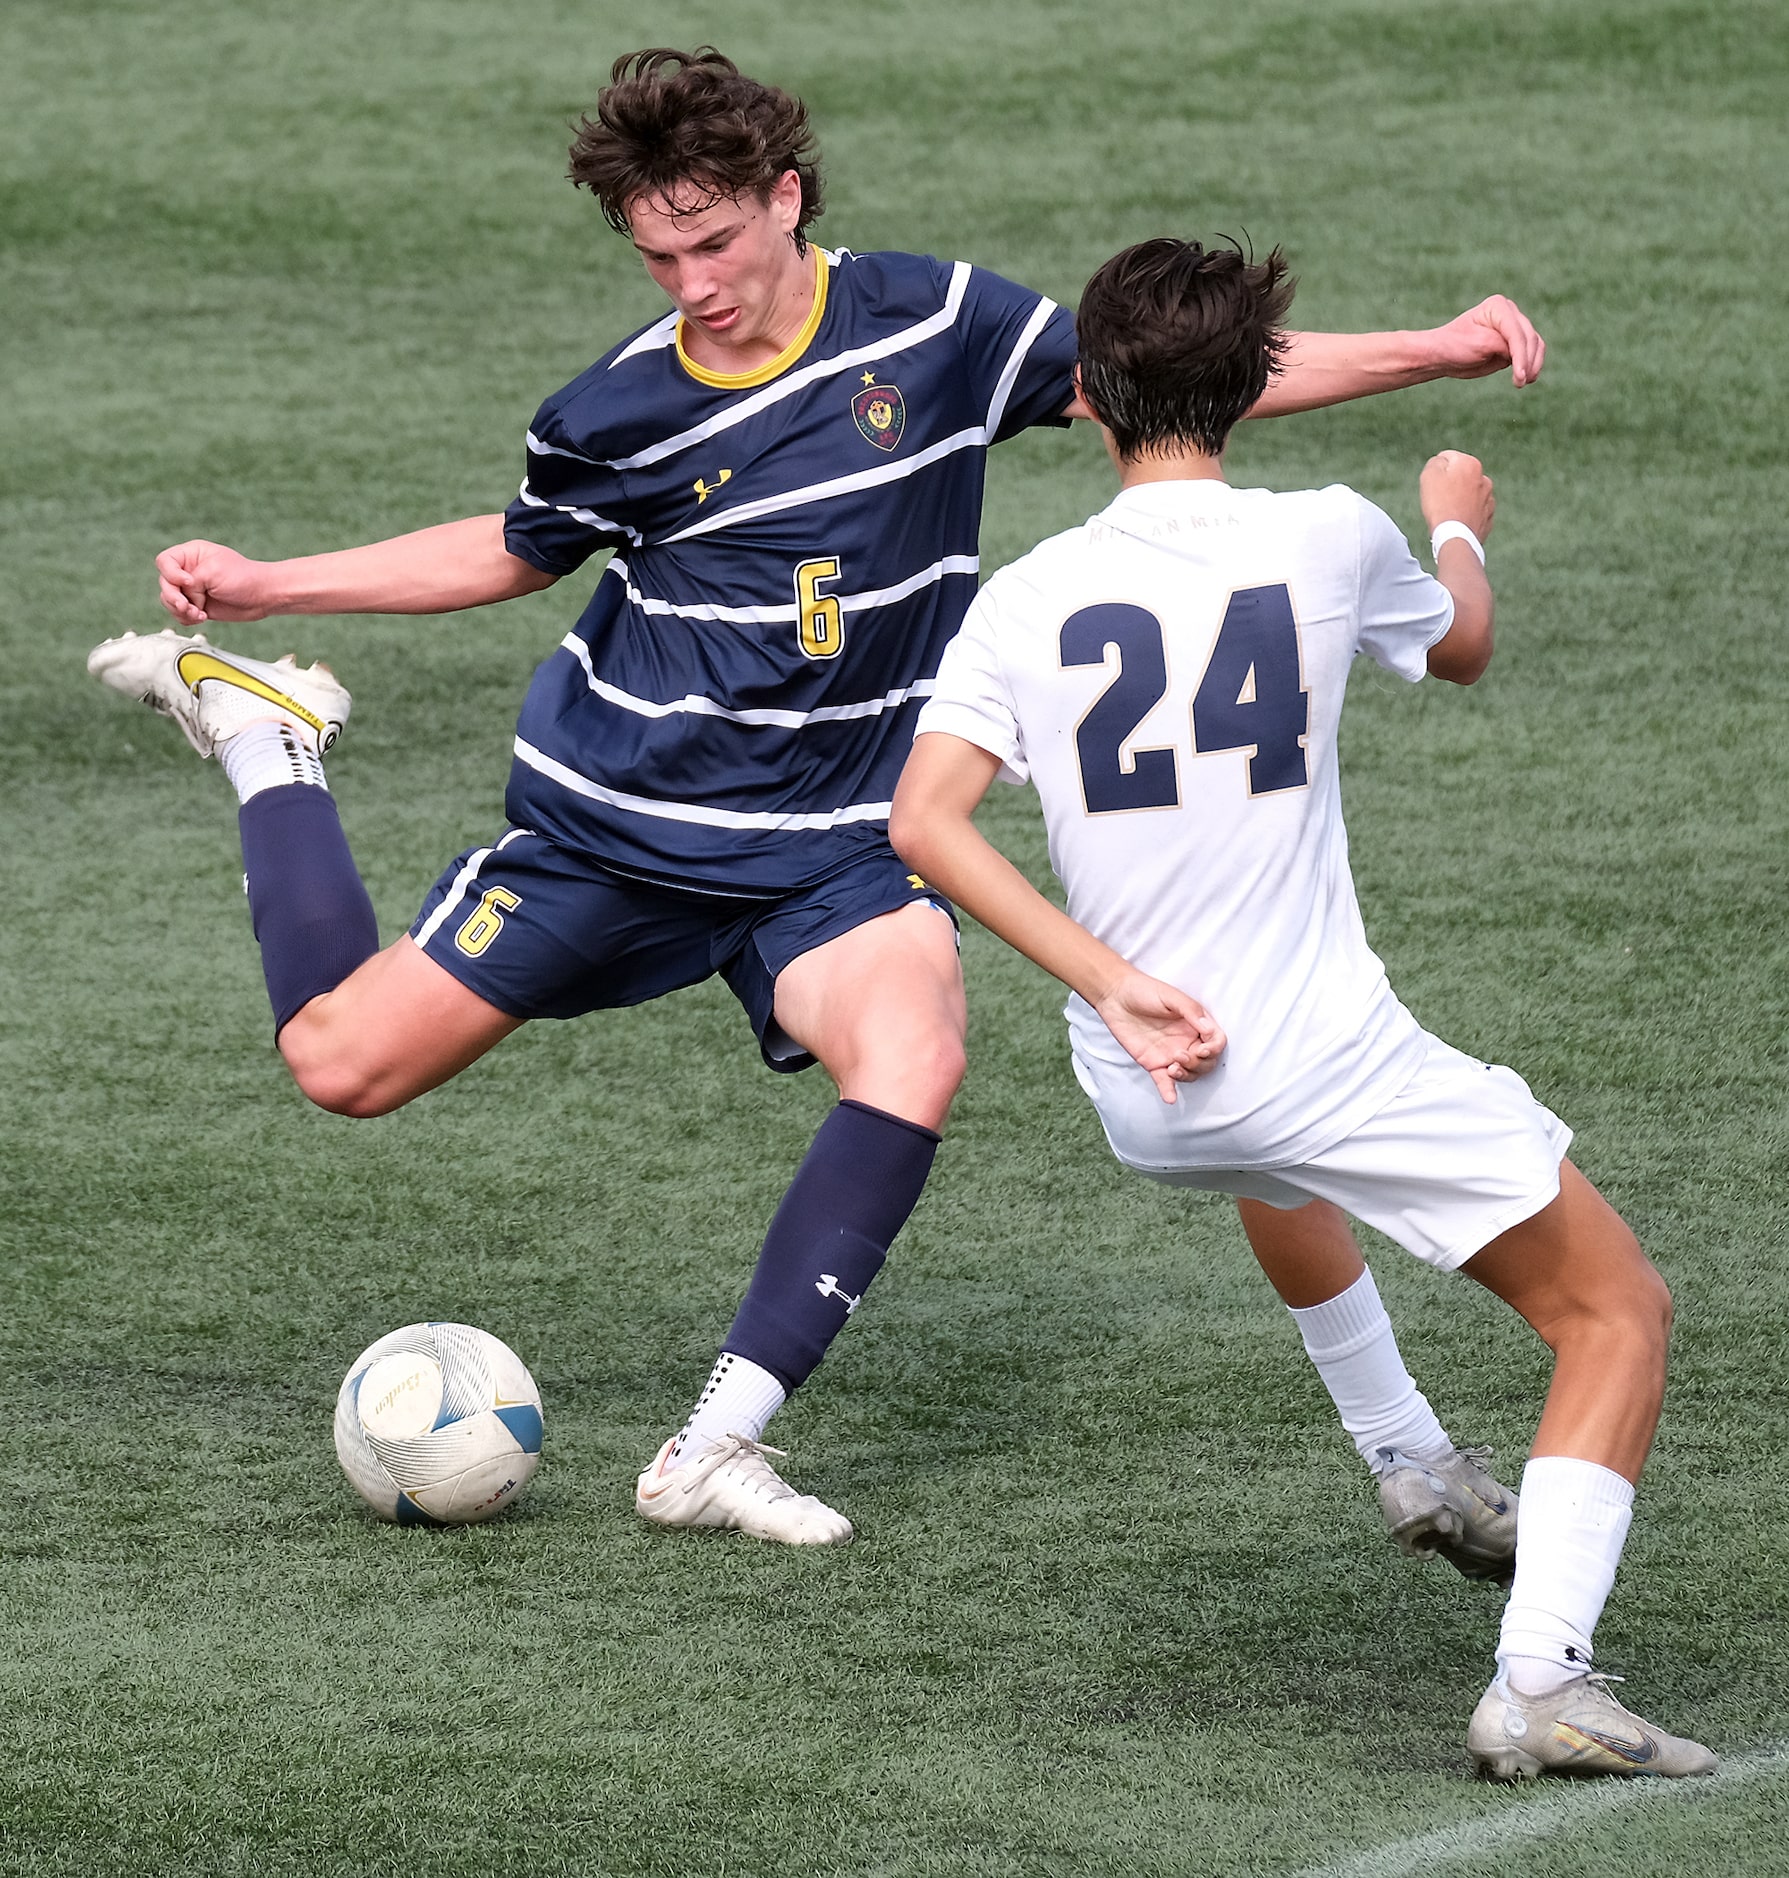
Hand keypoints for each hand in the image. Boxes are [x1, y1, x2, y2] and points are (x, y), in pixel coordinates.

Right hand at [156, 540, 274, 624]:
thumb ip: (190, 581)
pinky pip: (180, 614)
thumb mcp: (213, 572)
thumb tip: (182, 595)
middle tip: (189, 605)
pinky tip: (202, 617)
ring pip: (169, 601)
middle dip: (175, 598)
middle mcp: (189, 570)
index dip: (171, 574)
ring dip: (181, 610)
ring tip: (199, 613)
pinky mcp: (198, 605)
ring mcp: (193, 589)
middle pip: (165, 584)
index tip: (189, 583)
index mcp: (191, 554)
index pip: (164, 561)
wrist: (263, 596)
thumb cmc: (245, 578)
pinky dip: (187, 618)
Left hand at [1093, 968, 1225, 1103]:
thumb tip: (1209, 1030)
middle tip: (1180, 1056)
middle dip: (1198, 1064)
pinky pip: (1164, 1082)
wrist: (1115, 996)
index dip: (1214, 1049)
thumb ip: (1191, 1011)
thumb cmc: (1144, 991)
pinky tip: (1170, 1099)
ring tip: (1171, 1068)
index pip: (1216, 1042)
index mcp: (1195, 1024)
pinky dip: (1169, 1091)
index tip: (1202, 1050)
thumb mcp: (1171, 996)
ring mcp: (1171, 1054)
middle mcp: (1187, 1041)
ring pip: (1190, 1074)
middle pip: (1206, 1062)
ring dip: (1187, 1076)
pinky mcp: (1153, 1063)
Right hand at [1420, 450, 1494, 541]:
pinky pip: (1474, 512)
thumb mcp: (1429, 475)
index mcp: (1470, 464)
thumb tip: (1441, 461)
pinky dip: (1466, 515)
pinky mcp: (1488, 518)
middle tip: (1438, 500)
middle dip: (1449, 485)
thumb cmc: (1440, 505)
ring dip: (1459, 500)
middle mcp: (1484, 479)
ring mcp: (1489, 499)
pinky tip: (1456, 522)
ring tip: (1447, 513)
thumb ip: (1435, 462)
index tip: (1432, 485)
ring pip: (1468, 494)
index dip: (1435, 471)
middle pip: (1459, 477)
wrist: (1455, 537)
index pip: (1447, 458)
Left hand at [1427, 296, 1545, 387]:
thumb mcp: (1477, 344)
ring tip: (1524, 382)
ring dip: (1534, 364)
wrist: (1444, 354)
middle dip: (1528, 361)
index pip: (1516, 332)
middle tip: (1521, 383)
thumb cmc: (1455, 346)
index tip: (1520, 375)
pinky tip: (1527, 379)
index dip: (1520, 354)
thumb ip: (1500, 345)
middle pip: (1529, 337)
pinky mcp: (1514, 343)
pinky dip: (1532, 365)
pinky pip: (1532, 352)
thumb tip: (1519, 353)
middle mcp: (1510, 313)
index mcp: (1498, 306)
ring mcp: (1514, 327)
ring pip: (1535, 344)